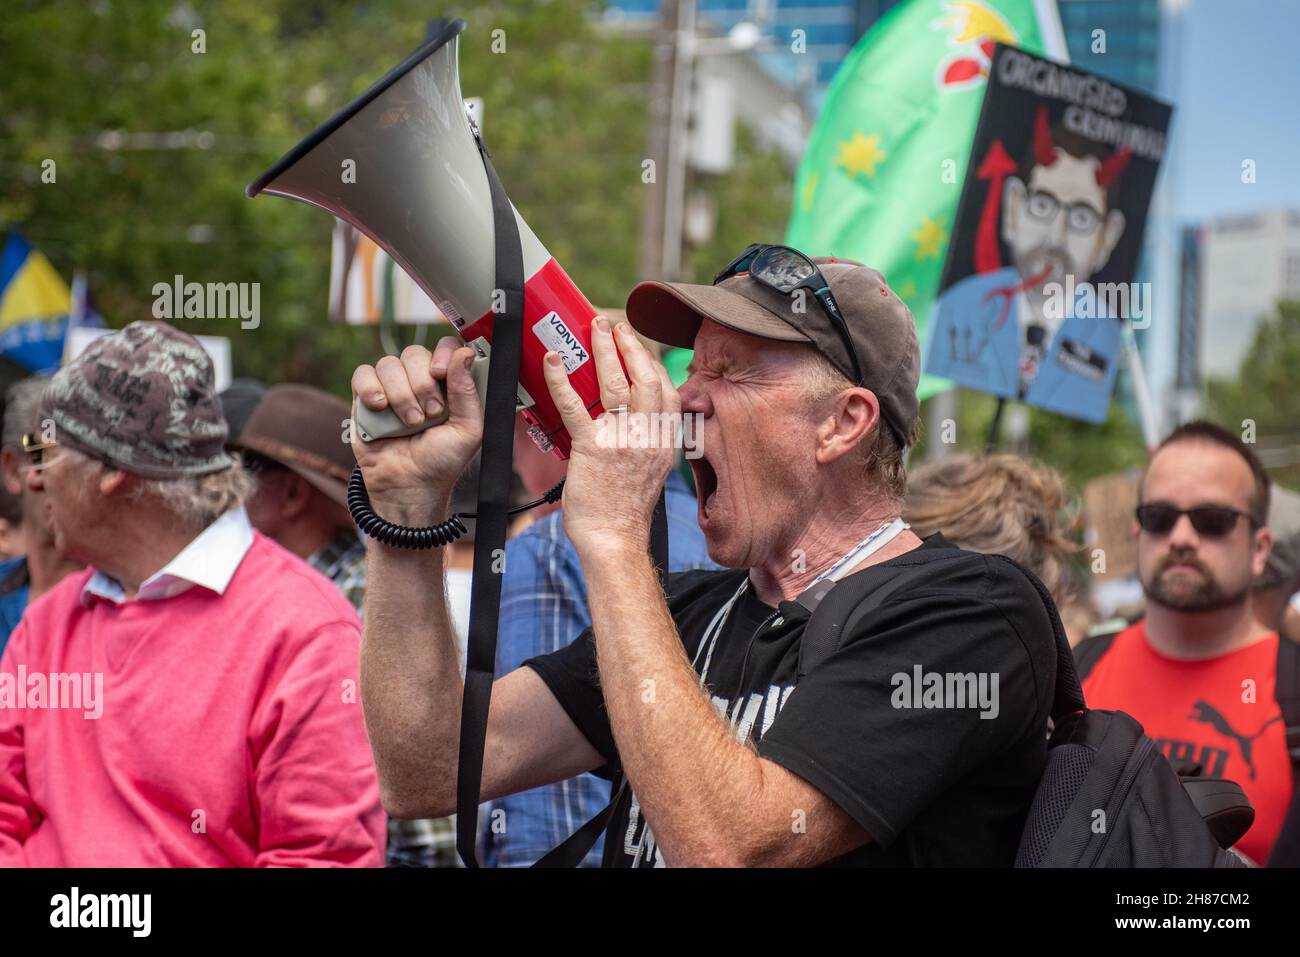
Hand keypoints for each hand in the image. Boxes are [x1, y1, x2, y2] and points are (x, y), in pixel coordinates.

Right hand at [351, 338, 482, 522]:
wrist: (410, 486)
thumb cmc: (442, 461)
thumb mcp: (469, 430)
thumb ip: (468, 392)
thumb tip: (463, 354)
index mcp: (448, 384)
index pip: (445, 348)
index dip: (442, 354)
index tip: (441, 373)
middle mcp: (419, 381)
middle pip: (414, 353)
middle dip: (422, 384)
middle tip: (430, 414)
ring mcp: (391, 388)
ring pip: (388, 364)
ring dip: (400, 395)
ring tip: (409, 423)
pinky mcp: (365, 398)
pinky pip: (363, 374)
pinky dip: (371, 389)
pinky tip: (380, 408)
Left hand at [543, 317, 676, 555]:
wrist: (615, 539)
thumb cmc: (626, 511)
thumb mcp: (651, 471)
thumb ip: (646, 442)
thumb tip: (630, 421)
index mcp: (664, 441)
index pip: (666, 391)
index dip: (651, 363)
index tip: (637, 347)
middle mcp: (648, 436)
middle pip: (645, 377)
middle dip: (628, 345)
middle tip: (612, 326)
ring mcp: (622, 441)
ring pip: (616, 383)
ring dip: (604, 350)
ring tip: (594, 328)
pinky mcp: (592, 449)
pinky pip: (576, 406)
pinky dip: (562, 380)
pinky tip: (553, 361)